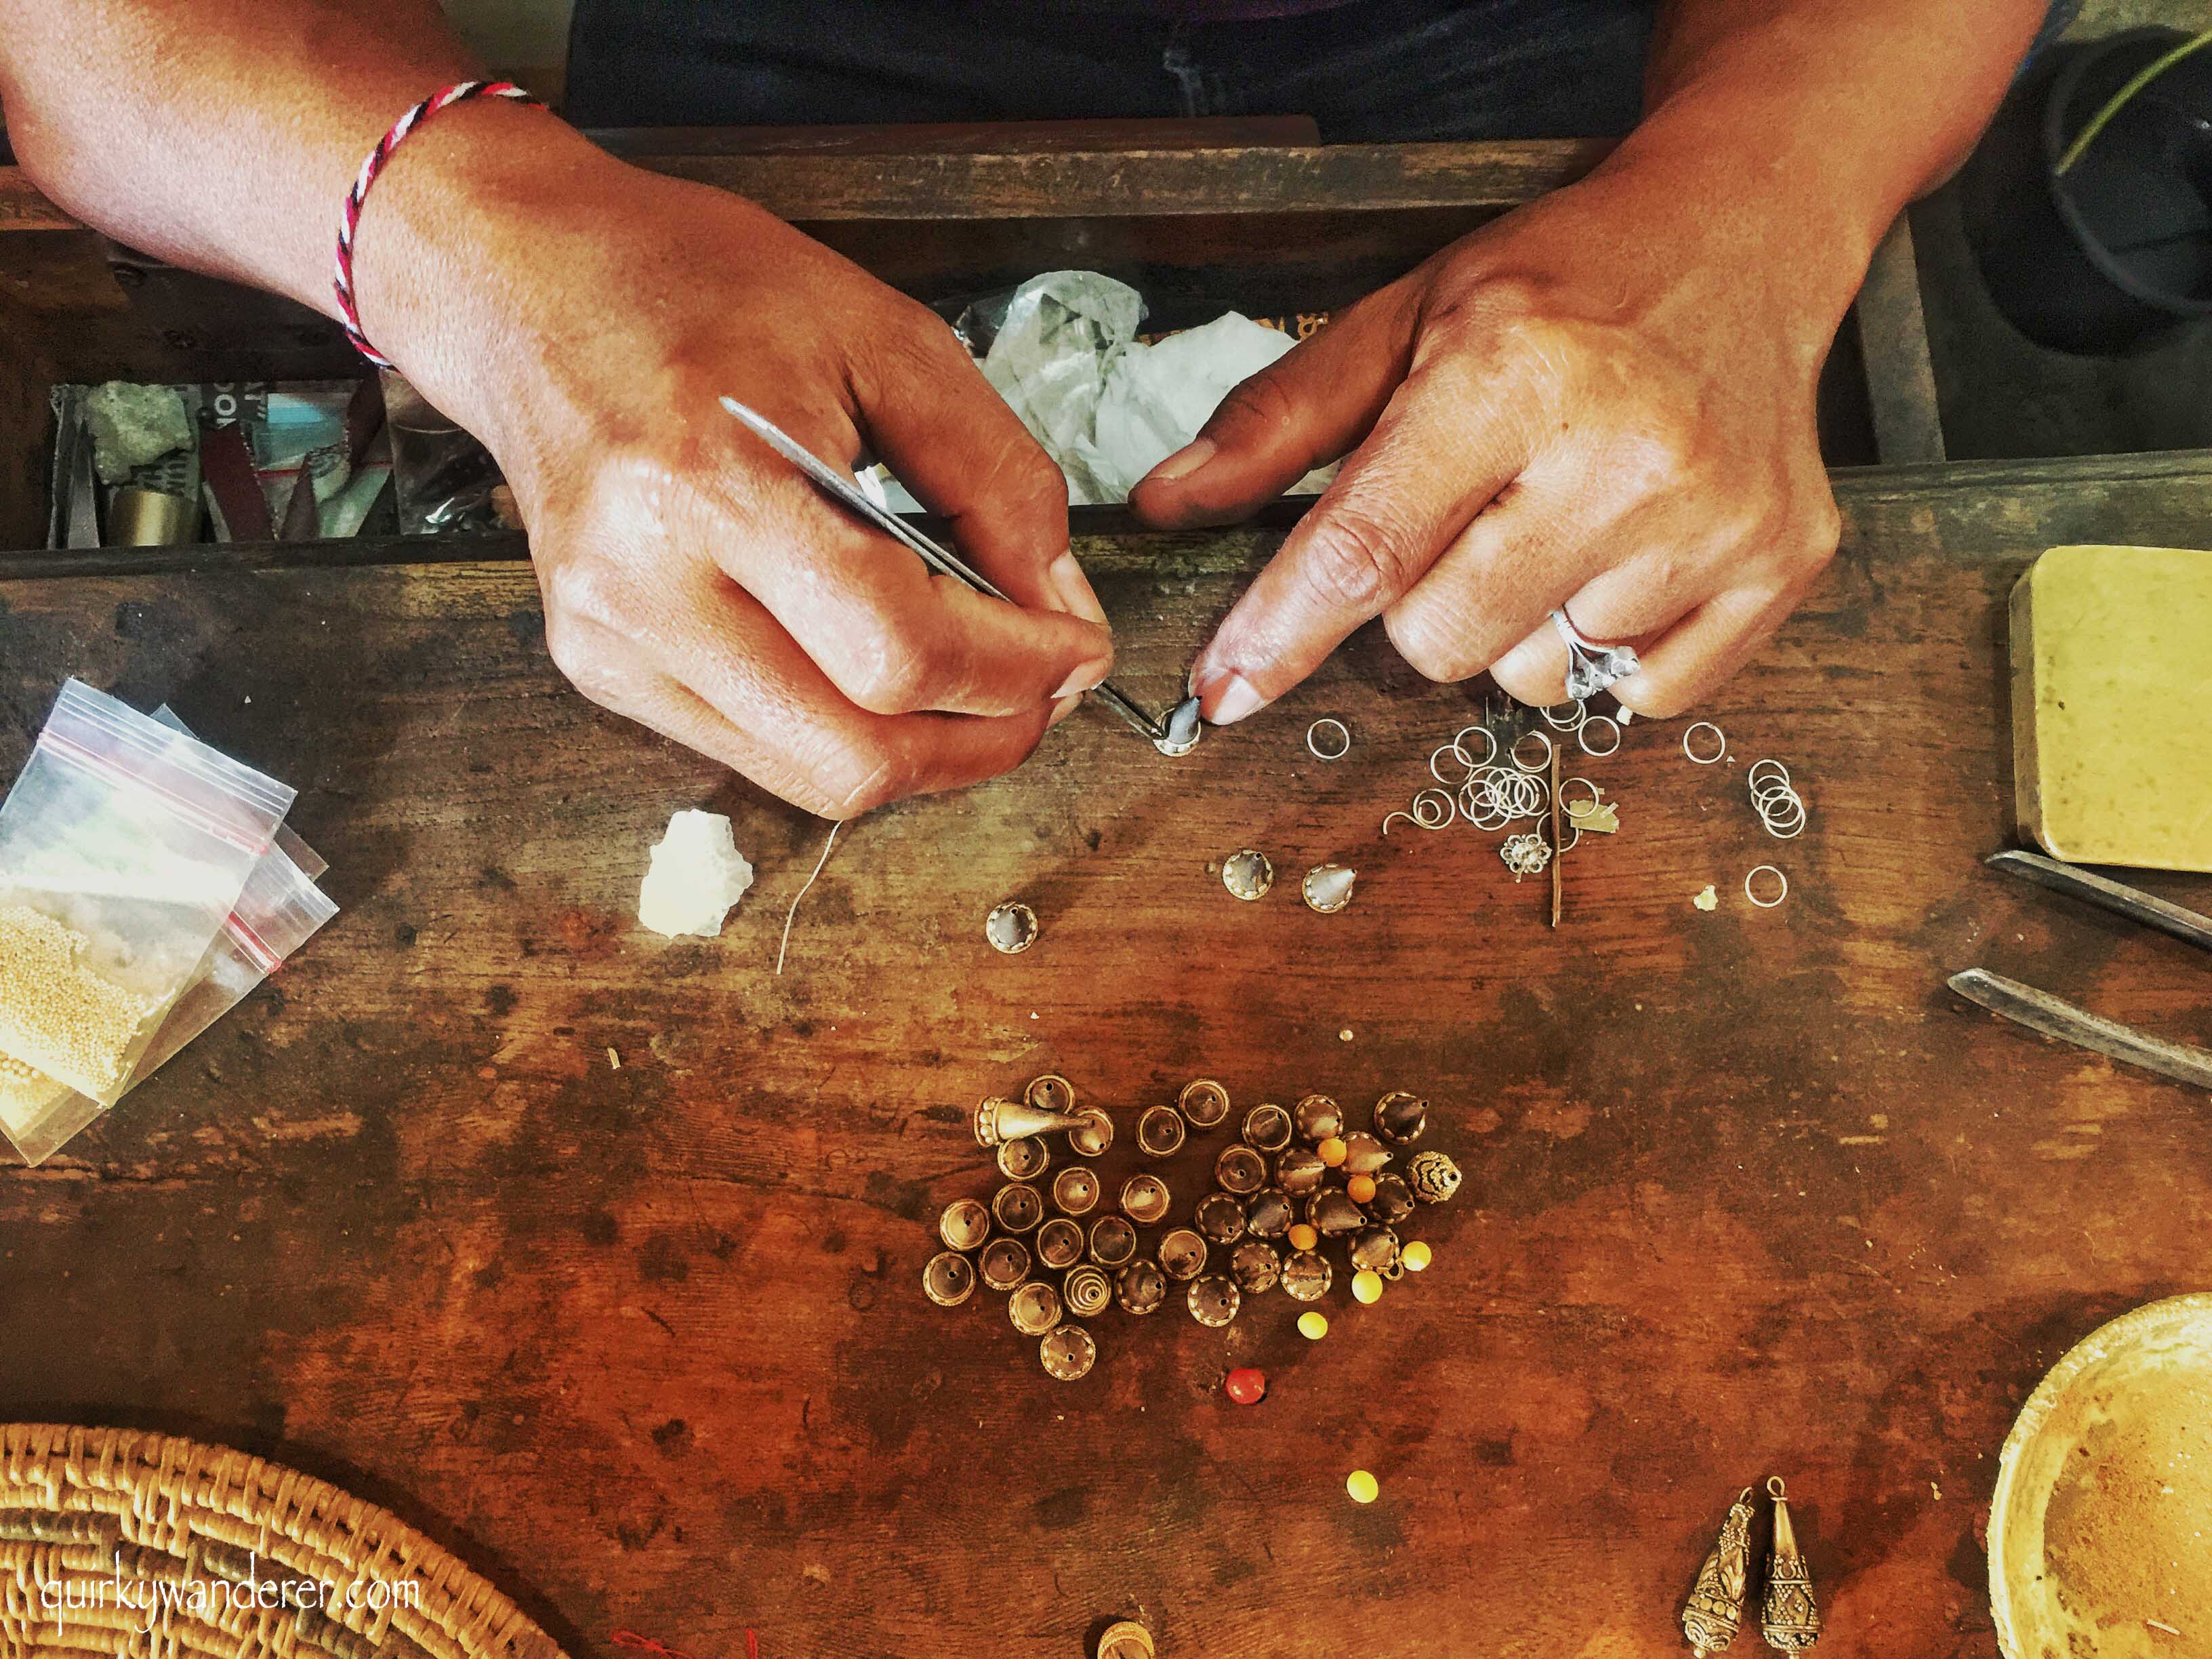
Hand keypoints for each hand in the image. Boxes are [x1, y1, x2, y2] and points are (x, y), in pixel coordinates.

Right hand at [386, 155, 1111, 817]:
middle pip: (856, 757)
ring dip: (925, 756)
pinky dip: (849, 732)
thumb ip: (994, 478)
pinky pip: (761, 752)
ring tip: (980, 687)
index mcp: (711, 481)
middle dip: (983, 741)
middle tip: (1044, 689)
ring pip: (812, 780)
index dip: (1015, 672)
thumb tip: (1061, 609)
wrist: (528, 289)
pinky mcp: (601, 670)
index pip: (898, 649)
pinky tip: (882, 670)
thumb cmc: (697, 288)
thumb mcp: (884, 339)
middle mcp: (642, 586)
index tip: (1077, 647)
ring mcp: (610, 643)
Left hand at [1130, 146, 1849, 722]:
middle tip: (1467, 519)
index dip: (1281, 632)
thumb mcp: (1408, 313)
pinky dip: (1613, 648)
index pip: (1365, 547)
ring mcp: (1714, 518)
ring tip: (1559, 523)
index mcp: (1511, 374)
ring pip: (1538, 676)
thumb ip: (1283, 417)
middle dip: (1418, 605)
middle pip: (1440, 640)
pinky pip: (1642, 693)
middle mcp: (1622, 453)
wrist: (1743, 231)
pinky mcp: (1780, 563)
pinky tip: (1625, 553)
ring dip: (1519, 626)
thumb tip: (1172, 499)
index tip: (1222, 689)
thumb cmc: (1565, 281)